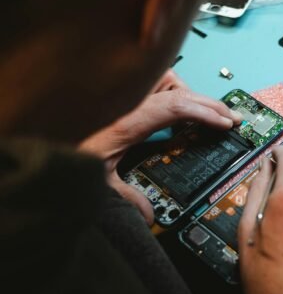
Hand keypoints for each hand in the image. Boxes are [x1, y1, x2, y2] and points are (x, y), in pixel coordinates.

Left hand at [79, 70, 241, 223]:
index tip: (225, 123)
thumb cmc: (66, 152)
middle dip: (208, 103)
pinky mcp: (125, 96)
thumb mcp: (98, 180)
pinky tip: (178, 111)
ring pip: (166, 79)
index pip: (175, 107)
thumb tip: (149, 214)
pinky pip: (155, 84)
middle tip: (229, 117)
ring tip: (204, 112)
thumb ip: (126, 197)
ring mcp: (127, 95)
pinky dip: (173, 92)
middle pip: (177, 88)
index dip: (204, 113)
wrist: (43, 135)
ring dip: (187, 93)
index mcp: (127, 121)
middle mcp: (129, 102)